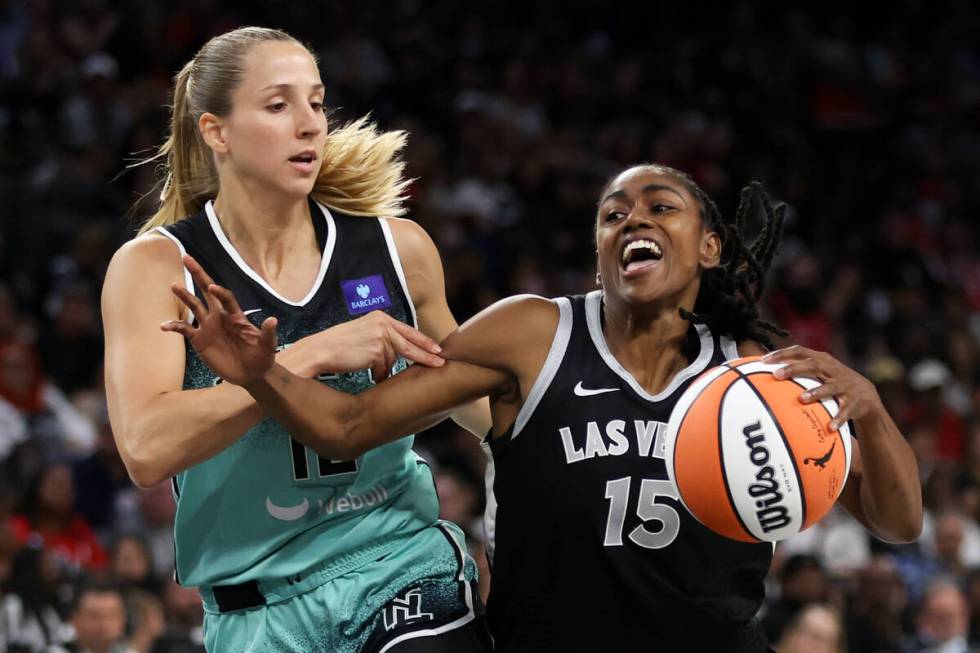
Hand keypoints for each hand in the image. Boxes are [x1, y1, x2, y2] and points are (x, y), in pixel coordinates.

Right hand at [161, 255, 276, 385]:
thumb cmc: (261, 357)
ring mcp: (208, 327)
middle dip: (198, 275)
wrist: (251, 375)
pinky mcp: (199, 340)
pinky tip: (164, 325)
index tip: (213, 287)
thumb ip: (268, 333)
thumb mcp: (267, 346)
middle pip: (207, 291)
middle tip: (187, 258)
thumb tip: (273, 320)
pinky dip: (174, 326)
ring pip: (194, 306)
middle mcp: (220, 317)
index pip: (226, 298)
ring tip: (173, 286)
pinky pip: (184, 330)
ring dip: (184, 296)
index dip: (220, 292)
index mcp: (236, 316)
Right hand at [285, 310, 444, 381]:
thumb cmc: (338, 346)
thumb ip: (380, 338)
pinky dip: (378, 373)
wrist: (319, 351)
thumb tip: (396, 354)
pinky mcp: (377, 350)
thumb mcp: (362, 334)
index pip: (407, 330)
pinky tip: (369, 373)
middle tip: (441, 362)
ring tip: (372, 371)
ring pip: (394, 359)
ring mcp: (381, 335)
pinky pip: (385, 367)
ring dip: (385, 368)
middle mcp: (382, 323)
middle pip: (411, 343)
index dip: (423, 341)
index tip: (436, 349)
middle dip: (426, 354)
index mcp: (380, 317)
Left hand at [763, 345, 882, 430]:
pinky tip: (829, 427)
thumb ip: (797, 368)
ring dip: (816, 392)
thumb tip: (763, 371)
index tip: (763, 360)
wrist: (866, 394)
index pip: (800, 351)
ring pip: (830, 387)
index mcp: (821, 360)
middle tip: (776, 375)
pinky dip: (838, 418)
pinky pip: (845, 410)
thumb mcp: (818, 371)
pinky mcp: (854, 401)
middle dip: (794, 369)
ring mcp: (844, 385)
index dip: (782, 353)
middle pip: (813, 365)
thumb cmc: (832, 381)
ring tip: (802, 399)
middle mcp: (832, 369)